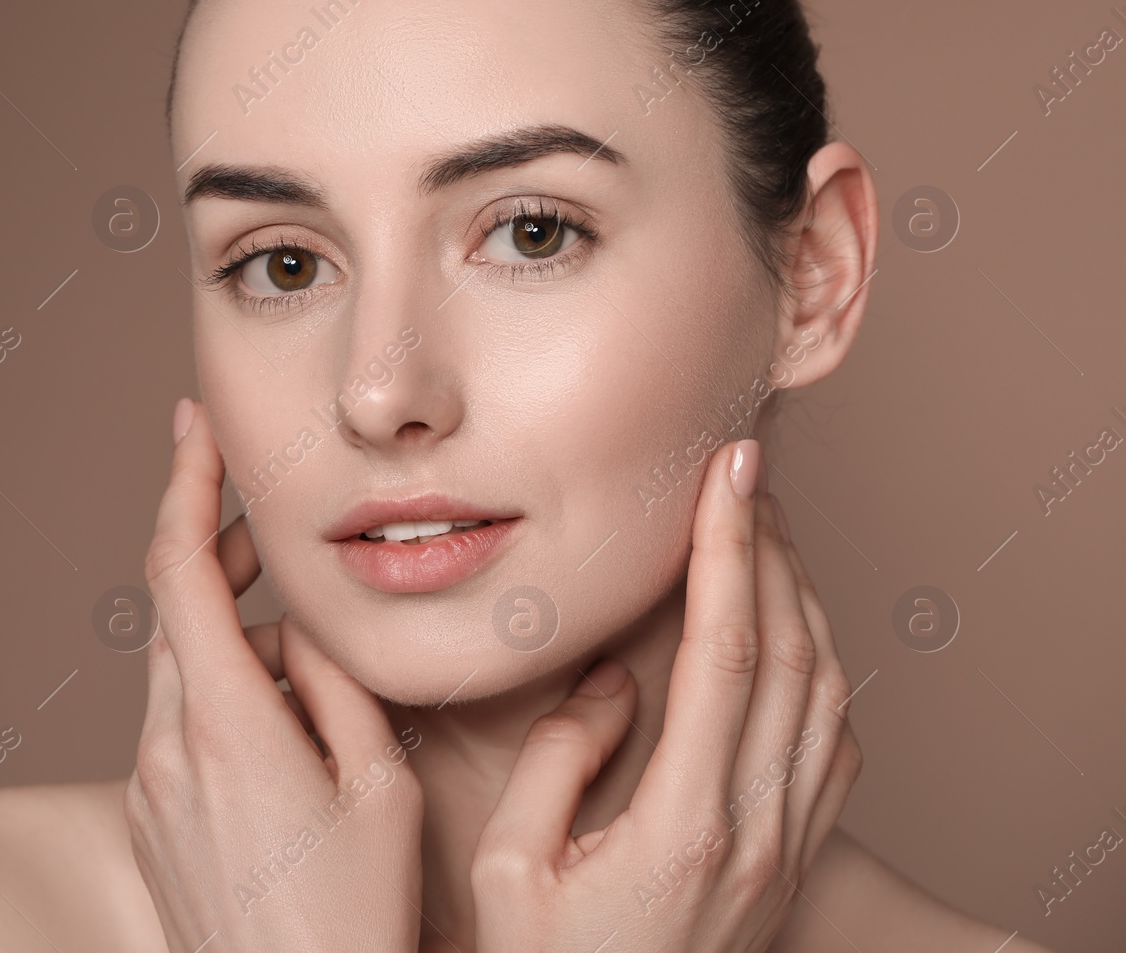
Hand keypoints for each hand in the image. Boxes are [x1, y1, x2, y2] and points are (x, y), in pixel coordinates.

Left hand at [124, 399, 425, 952]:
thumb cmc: (349, 917)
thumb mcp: (377, 786)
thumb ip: (337, 686)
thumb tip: (305, 628)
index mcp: (224, 725)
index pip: (177, 572)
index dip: (182, 487)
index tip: (192, 429)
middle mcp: (165, 749)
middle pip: (174, 613)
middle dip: (221, 559)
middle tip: (276, 538)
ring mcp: (148, 788)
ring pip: (179, 670)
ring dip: (231, 636)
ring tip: (304, 654)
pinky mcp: (149, 819)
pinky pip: (177, 724)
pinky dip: (222, 695)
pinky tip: (285, 727)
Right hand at [470, 438, 862, 951]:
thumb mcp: (511, 870)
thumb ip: (561, 759)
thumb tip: (614, 684)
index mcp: (685, 822)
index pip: (727, 652)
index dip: (728, 550)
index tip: (728, 476)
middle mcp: (757, 831)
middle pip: (794, 656)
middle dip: (772, 552)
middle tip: (745, 481)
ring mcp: (787, 853)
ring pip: (828, 697)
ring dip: (804, 603)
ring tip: (765, 538)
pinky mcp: (794, 869)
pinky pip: (835, 751)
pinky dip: (824, 674)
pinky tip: (794, 644)